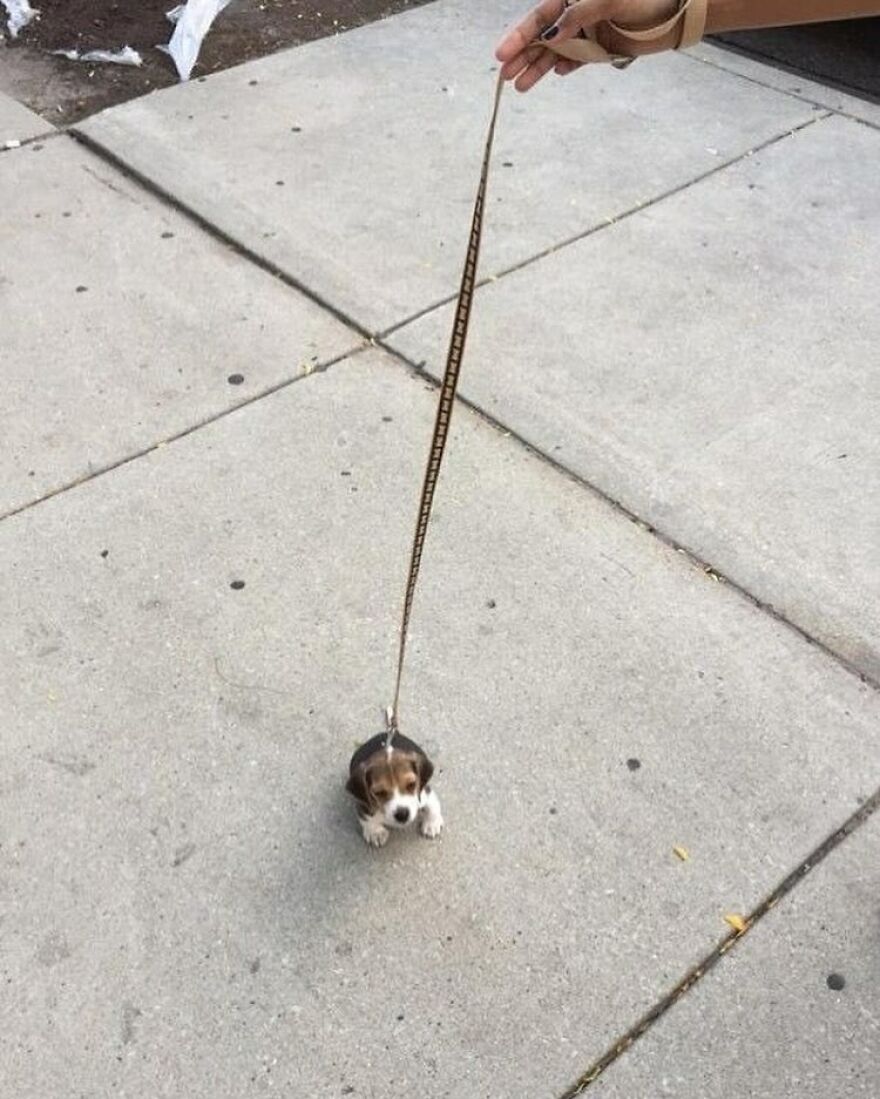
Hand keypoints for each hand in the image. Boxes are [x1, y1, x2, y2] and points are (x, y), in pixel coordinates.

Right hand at [495, 0, 679, 90]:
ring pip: (556, 52)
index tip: (502, 54)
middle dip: (522, 55)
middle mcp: (576, 15)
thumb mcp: (608, 1)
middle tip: (504, 75)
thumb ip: (578, 14)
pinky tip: (557, 75)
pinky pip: (577, 60)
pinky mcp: (599, 49)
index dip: (519, 36)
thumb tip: (551, 35)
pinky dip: (567, 67)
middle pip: (542, 37)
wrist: (672, 15)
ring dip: (538, 68)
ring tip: (521, 86)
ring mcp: (587, 33)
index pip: (540, 18)